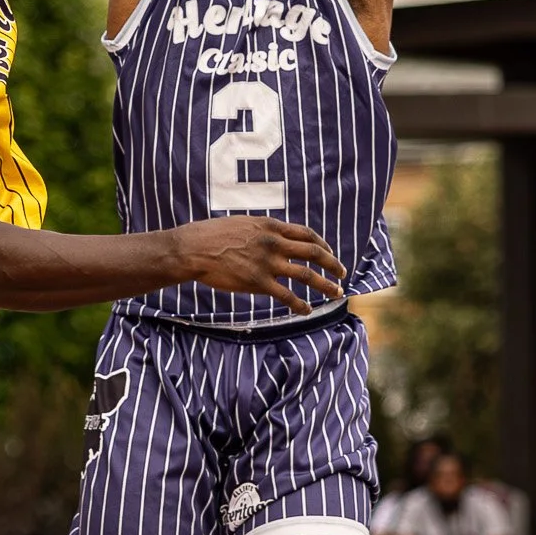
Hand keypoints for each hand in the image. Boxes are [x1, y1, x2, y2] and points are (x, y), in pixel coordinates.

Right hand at [167, 216, 344, 311]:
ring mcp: (268, 263)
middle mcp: (274, 243)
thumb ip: (261, 231)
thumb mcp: (242, 224)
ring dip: (325, 285)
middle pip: (314, 252)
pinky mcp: (258, 282)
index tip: (329, 252)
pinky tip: (307, 310)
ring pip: (307, 275)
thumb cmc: (211, 236)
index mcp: (271, 226)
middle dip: (332, 264)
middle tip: (342, 273)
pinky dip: (300, 305)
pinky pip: (287, 296)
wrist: (193, 249)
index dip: (323, 244)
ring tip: (336, 293)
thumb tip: (272, 237)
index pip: (307, 234)